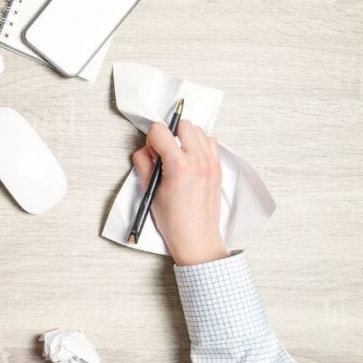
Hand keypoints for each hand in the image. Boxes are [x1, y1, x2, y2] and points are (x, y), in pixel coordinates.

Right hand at [132, 120, 227, 265]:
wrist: (196, 237)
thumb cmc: (174, 221)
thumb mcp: (150, 191)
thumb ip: (144, 164)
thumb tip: (145, 151)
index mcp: (178, 167)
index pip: (160, 131)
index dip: (151, 138)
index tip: (150, 149)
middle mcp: (198, 161)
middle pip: (183, 125)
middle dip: (169, 133)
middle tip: (163, 150)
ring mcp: (211, 164)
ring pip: (198, 131)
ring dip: (185, 137)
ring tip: (177, 154)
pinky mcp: (218, 168)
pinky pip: (210, 143)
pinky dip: (199, 145)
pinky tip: (190, 158)